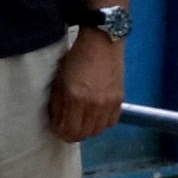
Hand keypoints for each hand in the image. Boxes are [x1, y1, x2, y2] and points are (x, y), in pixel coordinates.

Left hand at [46, 27, 123, 143]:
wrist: (102, 43)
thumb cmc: (77, 58)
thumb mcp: (60, 80)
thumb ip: (58, 103)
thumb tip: (57, 121)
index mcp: (75, 99)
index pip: (68, 130)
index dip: (60, 132)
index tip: (57, 128)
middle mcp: (93, 105)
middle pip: (83, 135)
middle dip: (72, 134)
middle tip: (67, 127)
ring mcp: (108, 104)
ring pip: (97, 131)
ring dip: (87, 130)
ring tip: (81, 122)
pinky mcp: (119, 101)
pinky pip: (110, 123)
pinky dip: (102, 124)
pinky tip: (96, 117)